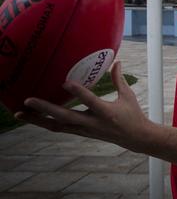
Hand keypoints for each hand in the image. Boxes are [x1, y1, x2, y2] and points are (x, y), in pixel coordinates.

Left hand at [15, 61, 150, 151]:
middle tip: (28, 100)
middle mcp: (93, 123)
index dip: (78, 92)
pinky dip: (44, 123)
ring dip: (37, 120)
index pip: (90, 102)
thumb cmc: (132, 114)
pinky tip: (31, 119)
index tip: (64, 83)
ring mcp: (84, 130)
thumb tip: (116, 61)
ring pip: (57, 126)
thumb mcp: (128, 96)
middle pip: (65, 117)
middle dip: (45, 109)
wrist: (134, 138)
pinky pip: (59, 128)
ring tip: (19, 113)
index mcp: (107, 112)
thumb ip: (118, 79)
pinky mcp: (80, 133)